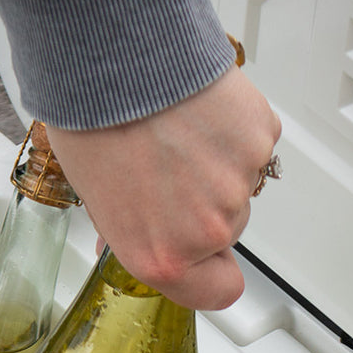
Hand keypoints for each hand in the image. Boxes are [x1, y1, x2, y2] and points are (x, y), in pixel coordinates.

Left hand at [47, 67, 280, 310]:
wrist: (112, 59)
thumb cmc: (92, 124)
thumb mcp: (97, 198)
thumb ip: (128, 230)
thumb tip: (134, 234)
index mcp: (162, 257)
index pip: (218, 293)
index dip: (210, 273)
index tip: (203, 259)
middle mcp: (206, 231)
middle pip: (225, 232)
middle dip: (201, 206)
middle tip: (165, 170)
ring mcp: (238, 185)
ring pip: (238, 187)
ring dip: (217, 166)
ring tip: (175, 135)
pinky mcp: (259, 138)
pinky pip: (252, 146)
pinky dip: (232, 131)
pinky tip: (195, 113)